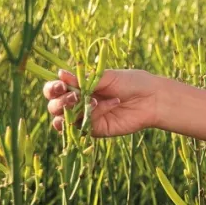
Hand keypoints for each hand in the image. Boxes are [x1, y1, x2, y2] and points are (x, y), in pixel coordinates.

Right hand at [43, 68, 160, 136]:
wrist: (152, 99)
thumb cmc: (132, 83)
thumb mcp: (107, 76)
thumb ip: (84, 79)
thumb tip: (60, 74)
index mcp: (80, 86)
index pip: (55, 89)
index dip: (52, 88)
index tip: (59, 85)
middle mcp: (79, 102)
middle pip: (54, 106)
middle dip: (61, 101)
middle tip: (75, 96)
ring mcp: (86, 117)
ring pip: (62, 120)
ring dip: (71, 111)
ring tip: (91, 102)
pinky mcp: (94, 130)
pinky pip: (81, 127)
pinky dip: (88, 117)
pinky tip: (102, 107)